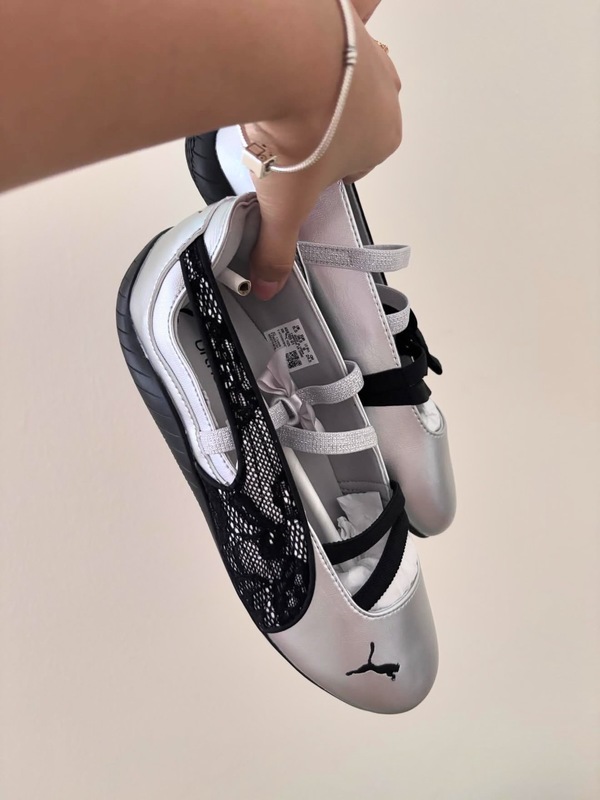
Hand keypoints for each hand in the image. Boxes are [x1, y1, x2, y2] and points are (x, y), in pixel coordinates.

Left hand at [249, 2, 400, 299]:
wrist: (288, 63)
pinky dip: (354, 12)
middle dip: (322, 124)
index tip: (296, 165)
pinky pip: (358, 11)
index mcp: (381, 141)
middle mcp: (384, 95)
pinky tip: (335, 17)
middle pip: (353, 115)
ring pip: (352, 69)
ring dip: (328, 78)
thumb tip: (268, 286)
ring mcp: (369, 53)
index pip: (353, 161)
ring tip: (288, 85)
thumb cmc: (302, 129)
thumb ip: (276, 248)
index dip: (320, 167)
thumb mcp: (283, 205)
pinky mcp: (348, 19)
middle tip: (285, 128)